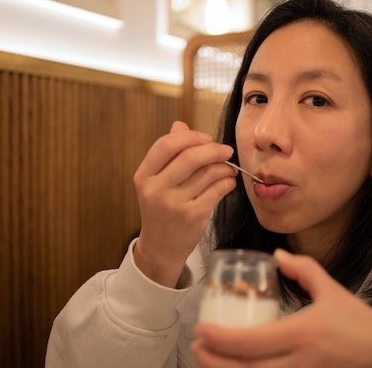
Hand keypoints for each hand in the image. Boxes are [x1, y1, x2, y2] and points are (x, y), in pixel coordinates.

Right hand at [133, 121, 236, 287]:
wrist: (161, 246)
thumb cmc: (162, 208)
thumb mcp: (157, 180)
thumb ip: (169, 153)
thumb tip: (180, 125)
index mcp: (144, 176)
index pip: (167, 145)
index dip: (191, 137)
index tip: (206, 138)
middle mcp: (156, 189)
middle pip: (191, 157)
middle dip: (214, 149)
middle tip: (226, 150)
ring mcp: (174, 204)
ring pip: (208, 173)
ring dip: (224, 167)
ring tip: (227, 168)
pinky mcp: (193, 216)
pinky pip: (218, 190)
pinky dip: (227, 182)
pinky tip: (228, 182)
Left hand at [192, 249, 371, 367]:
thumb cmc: (357, 323)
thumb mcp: (331, 290)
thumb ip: (304, 269)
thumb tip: (277, 256)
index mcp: (301, 333)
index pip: (250, 341)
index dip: (220, 339)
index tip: (201, 329)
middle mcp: (298, 361)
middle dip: (213, 361)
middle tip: (197, 346)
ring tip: (209, 359)